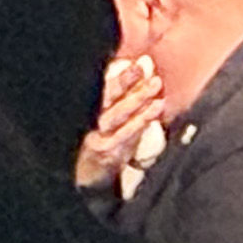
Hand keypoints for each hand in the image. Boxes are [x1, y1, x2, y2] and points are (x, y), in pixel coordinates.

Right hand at [78, 52, 167, 190]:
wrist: (88, 180)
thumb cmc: (102, 145)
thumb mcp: (109, 122)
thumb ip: (121, 100)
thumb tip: (141, 75)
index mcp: (91, 110)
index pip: (104, 88)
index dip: (120, 75)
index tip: (137, 63)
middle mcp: (92, 121)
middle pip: (108, 97)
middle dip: (126, 81)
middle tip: (143, 69)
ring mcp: (99, 136)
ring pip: (117, 114)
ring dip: (137, 98)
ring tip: (155, 85)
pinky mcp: (108, 151)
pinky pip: (125, 134)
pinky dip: (140, 120)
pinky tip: (154, 110)